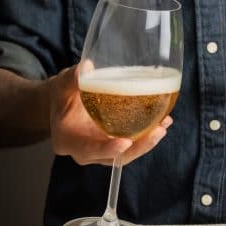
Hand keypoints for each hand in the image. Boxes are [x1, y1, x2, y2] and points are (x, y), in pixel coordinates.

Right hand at [48, 65, 171, 165]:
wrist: (66, 104)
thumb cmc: (63, 95)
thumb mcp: (62, 86)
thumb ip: (71, 79)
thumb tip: (86, 68)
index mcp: (68, 141)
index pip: (88, 150)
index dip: (106, 149)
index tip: (125, 143)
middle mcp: (86, 152)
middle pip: (114, 157)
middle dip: (138, 147)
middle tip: (157, 131)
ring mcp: (102, 151)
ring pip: (127, 153)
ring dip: (147, 142)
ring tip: (164, 125)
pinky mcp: (114, 144)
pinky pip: (133, 144)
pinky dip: (147, 136)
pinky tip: (163, 122)